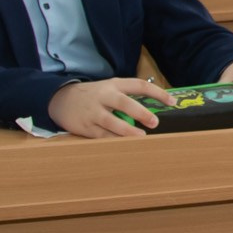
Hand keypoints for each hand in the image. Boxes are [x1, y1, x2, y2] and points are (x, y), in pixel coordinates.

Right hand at [46, 78, 176, 138]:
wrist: (59, 99)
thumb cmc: (93, 96)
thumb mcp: (109, 89)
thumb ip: (128, 98)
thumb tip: (153, 113)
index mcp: (114, 85)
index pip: (139, 85)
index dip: (157, 93)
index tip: (173, 102)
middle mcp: (104, 96)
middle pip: (124, 103)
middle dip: (141, 113)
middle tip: (154, 122)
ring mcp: (94, 112)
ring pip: (112, 122)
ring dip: (128, 132)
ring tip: (141, 137)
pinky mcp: (85, 126)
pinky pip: (102, 136)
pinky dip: (114, 141)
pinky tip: (124, 147)